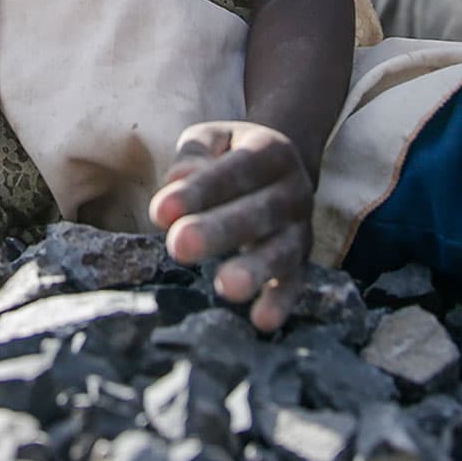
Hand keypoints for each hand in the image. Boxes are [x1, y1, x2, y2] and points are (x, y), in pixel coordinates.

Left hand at [148, 121, 312, 331]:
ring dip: (254, 270)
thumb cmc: (232, 156)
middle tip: (180, 245)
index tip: (160, 211)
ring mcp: (300, 228)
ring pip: (280, 251)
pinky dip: (280, 302)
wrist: (281, 169)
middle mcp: (293, 190)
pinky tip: (260, 321)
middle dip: (218, 230)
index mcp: (271, 152)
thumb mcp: (214, 140)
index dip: (199, 190)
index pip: (235, 170)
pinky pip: (294, 284)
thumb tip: (178, 180)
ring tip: (225, 286)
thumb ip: (195, 154)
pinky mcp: (300, 262)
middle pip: (259, 211)